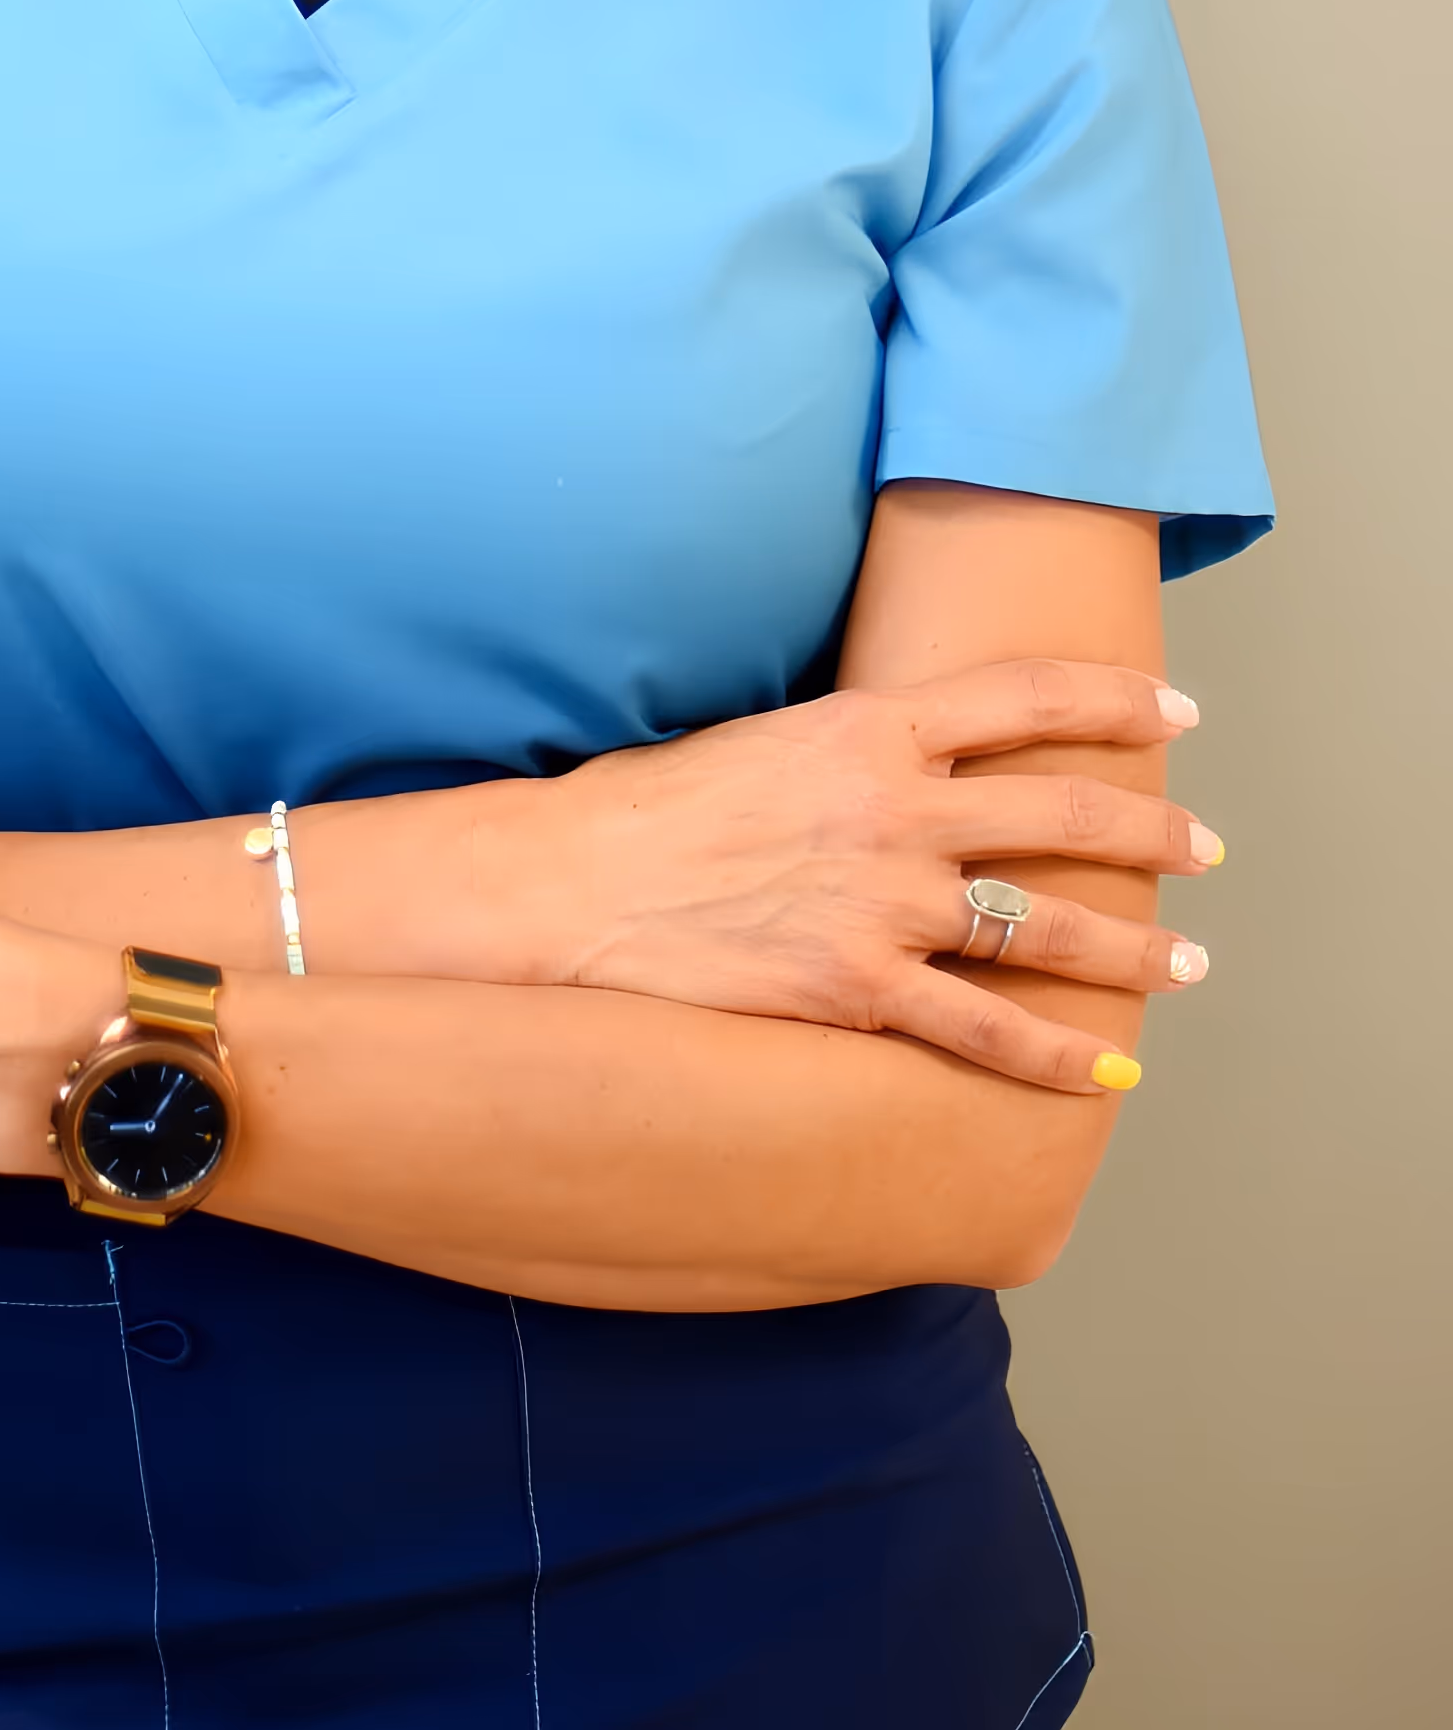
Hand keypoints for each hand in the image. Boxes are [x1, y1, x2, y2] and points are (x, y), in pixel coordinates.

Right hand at [514, 663, 1218, 1091]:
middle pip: (1066, 811)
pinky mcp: (855, 991)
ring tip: (1186, 963)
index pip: (1027, 696)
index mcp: (869, 728)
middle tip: (1205, 847)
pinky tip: (1108, 1072)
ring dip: (1134, 949)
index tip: (1178, 714)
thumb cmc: (644, 809)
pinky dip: (1057, 1058)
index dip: (1118, 701)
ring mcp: (880, 903)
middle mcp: (894, 809)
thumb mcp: (763, 738)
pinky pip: (984, 1033)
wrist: (565, 887)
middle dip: (1154, 831)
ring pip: (1049, 928)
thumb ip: (853, 749)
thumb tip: (911, 760)